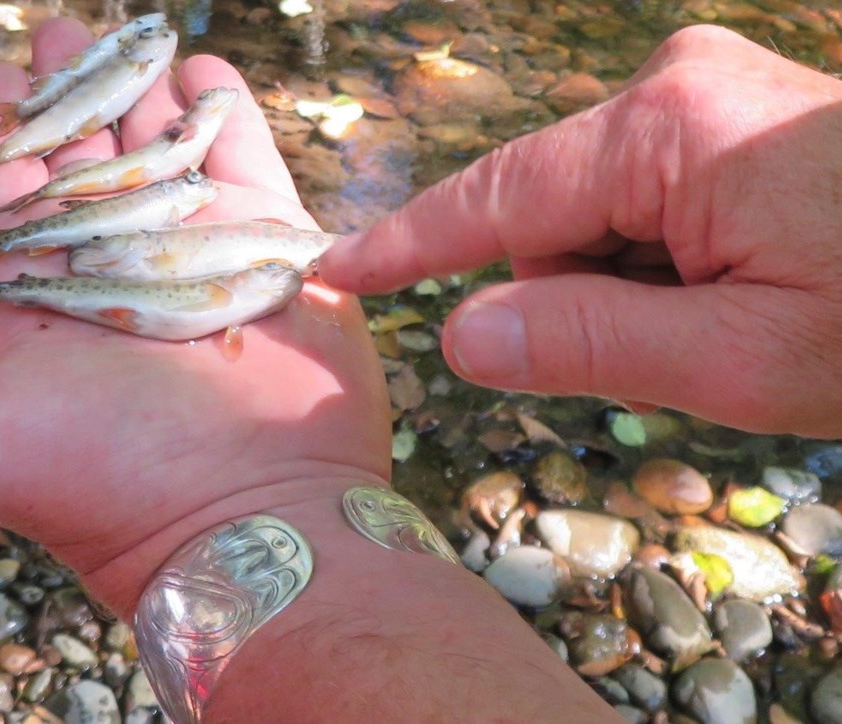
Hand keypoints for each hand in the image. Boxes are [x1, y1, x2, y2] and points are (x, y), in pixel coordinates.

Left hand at [0, 17, 389, 618]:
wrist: (248, 517)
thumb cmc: (105, 481)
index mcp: (44, 305)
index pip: (10, 201)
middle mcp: (121, 278)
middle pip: (89, 166)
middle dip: (70, 98)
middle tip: (57, 33)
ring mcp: (200, 260)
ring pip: (164, 155)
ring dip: (143, 95)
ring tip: (126, 36)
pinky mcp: (273, 253)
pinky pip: (247, 165)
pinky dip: (228, 116)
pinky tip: (205, 73)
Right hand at [320, 25, 841, 438]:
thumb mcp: (741, 356)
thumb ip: (588, 341)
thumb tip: (461, 336)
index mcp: (662, 132)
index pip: (493, 200)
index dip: (408, 247)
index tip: (334, 270)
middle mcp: (669, 90)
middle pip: (549, 213)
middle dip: (566, 293)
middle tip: (671, 351)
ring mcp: (702, 97)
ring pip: (595, 214)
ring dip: (622, 284)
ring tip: (724, 321)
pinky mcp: (726, 119)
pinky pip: (642, 200)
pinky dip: (655, 262)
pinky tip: (730, 289)